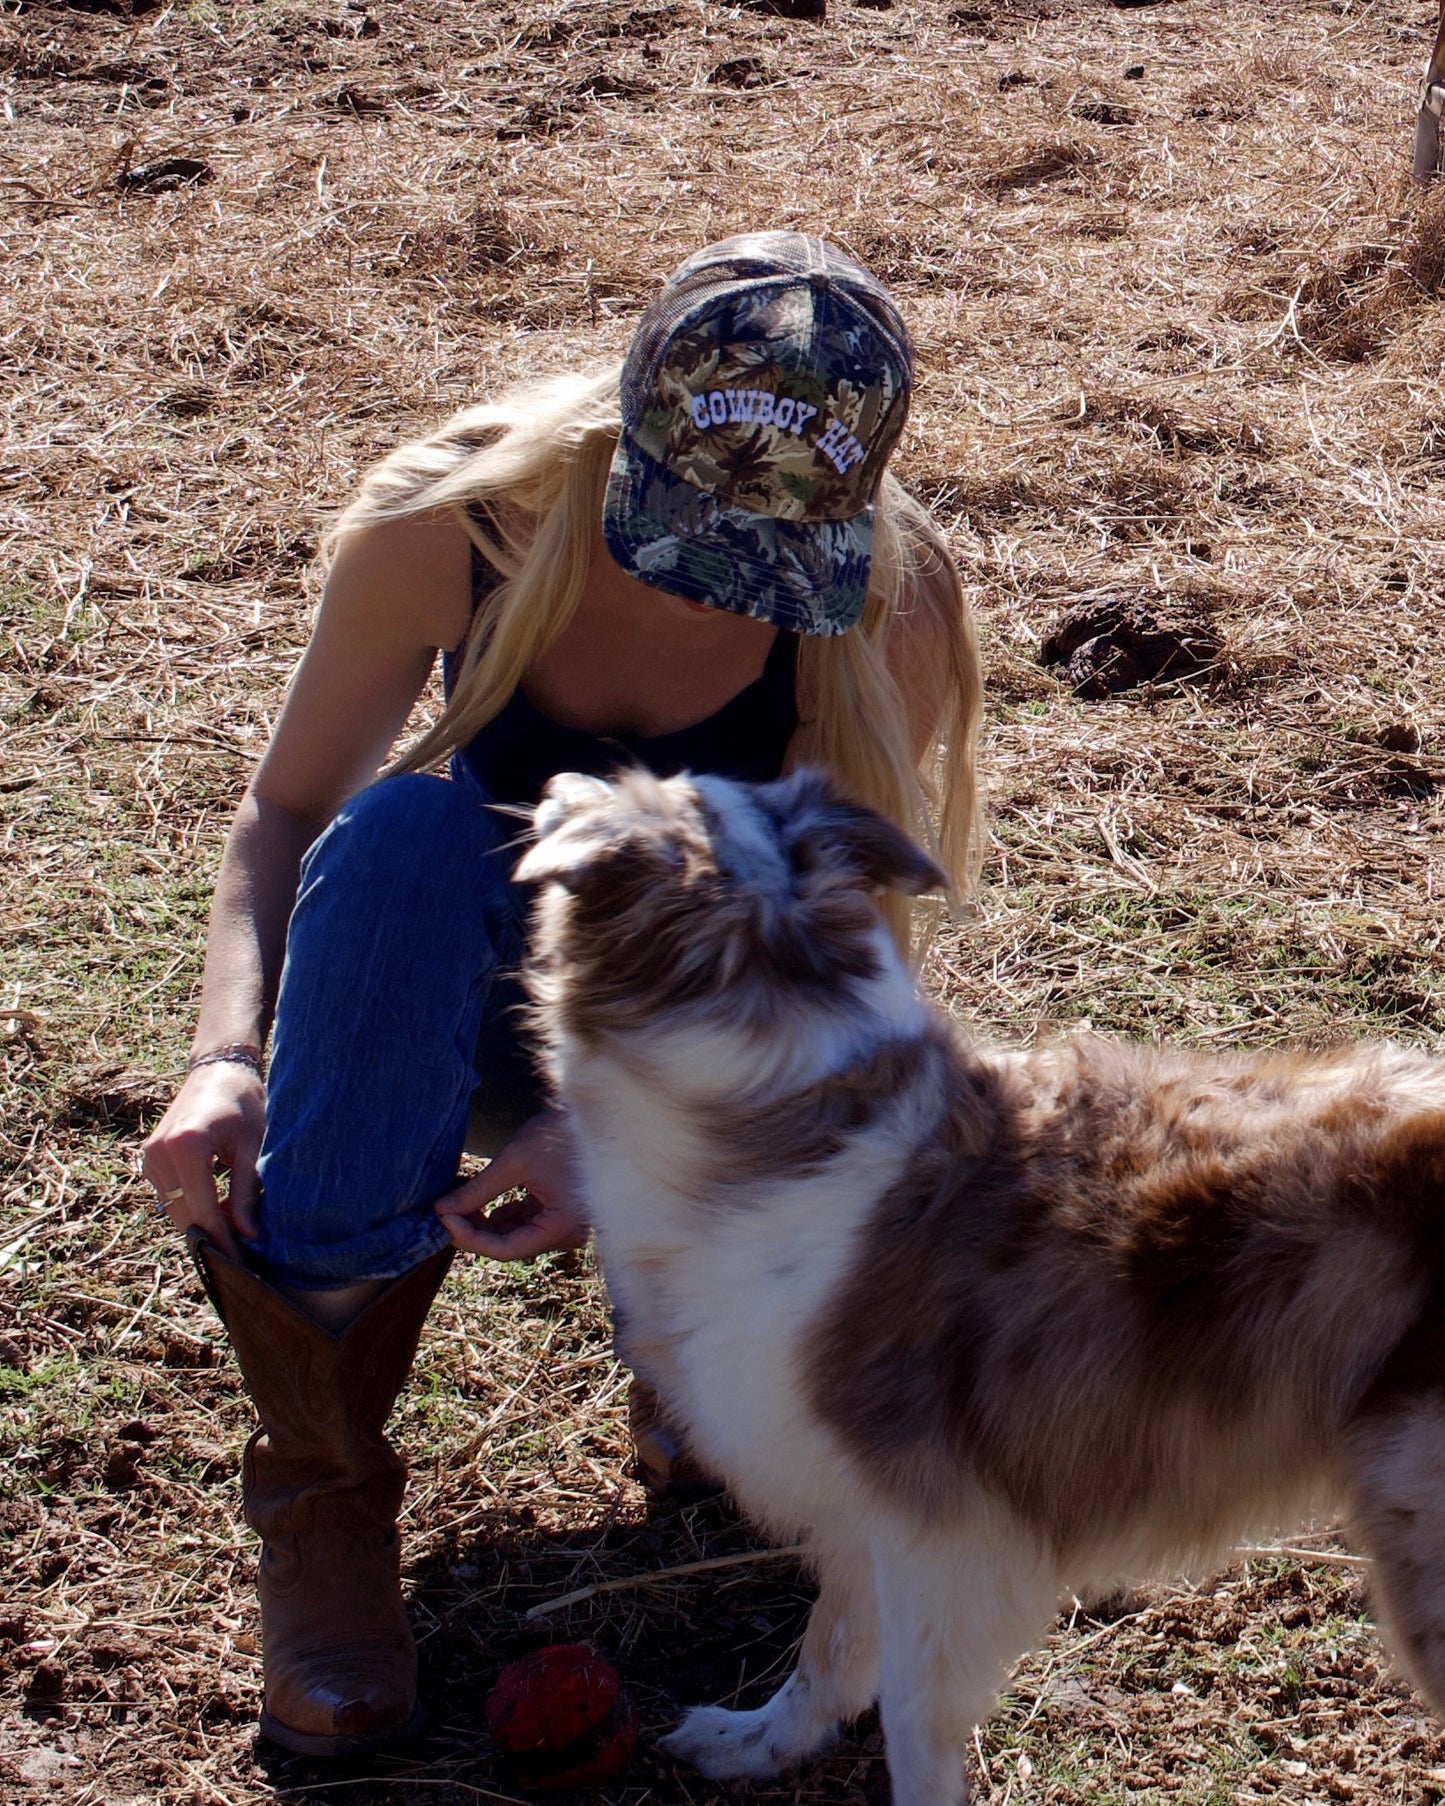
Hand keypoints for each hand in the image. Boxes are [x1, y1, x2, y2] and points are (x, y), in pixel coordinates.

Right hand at [141, 1063, 265, 1258]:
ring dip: (202, 1223)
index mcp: (186, 1146)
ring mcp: (149, 1155)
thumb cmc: (244, 1102)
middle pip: (184, 1215)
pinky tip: (220, 1210)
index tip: (241, 1262)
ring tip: (236, 1233)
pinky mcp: (149, 1157)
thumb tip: (248, 1235)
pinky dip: (192, 1207)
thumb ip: (247, 1190)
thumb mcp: (254, 1146)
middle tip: (242, 1255)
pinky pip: (169, 1195)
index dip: (223, 1240)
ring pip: (174, 1209)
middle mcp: (159, 1152)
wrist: (220, 1068)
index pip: (203, 1210)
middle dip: (212, 1237)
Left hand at [434, 1107, 587, 1260]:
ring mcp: (564, 1225)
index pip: (505, 1249)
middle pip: (509, 1245)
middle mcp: (566, 1235)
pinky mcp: (560, 1213)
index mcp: (560, 1227)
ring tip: (460, 1202)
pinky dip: (504, 1215)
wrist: (595, 1116)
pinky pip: (526, 1224)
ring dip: (486, 1224)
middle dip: (475, 1230)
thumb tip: (441, 1209)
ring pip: (515, 1236)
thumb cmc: (560, 1134)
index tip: (443, 1215)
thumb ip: (477, 1190)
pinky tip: (483, 1201)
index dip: (469, 1236)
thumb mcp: (514, 1161)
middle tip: (445, 1209)